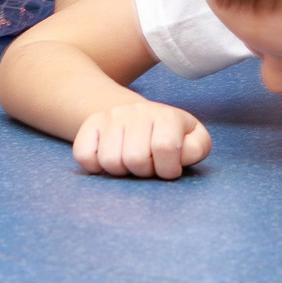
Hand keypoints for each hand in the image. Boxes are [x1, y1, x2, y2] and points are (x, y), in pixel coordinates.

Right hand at [72, 100, 209, 178]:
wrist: (135, 117)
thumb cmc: (168, 138)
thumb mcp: (192, 140)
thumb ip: (196, 147)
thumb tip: (181, 153)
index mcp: (167, 116)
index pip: (165, 147)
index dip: (167, 168)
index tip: (168, 166)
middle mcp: (138, 111)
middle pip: (135, 159)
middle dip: (143, 172)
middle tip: (147, 164)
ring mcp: (112, 116)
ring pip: (109, 161)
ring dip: (121, 171)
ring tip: (129, 161)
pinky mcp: (90, 125)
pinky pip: (84, 156)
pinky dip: (95, 167)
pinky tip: (108, 159)